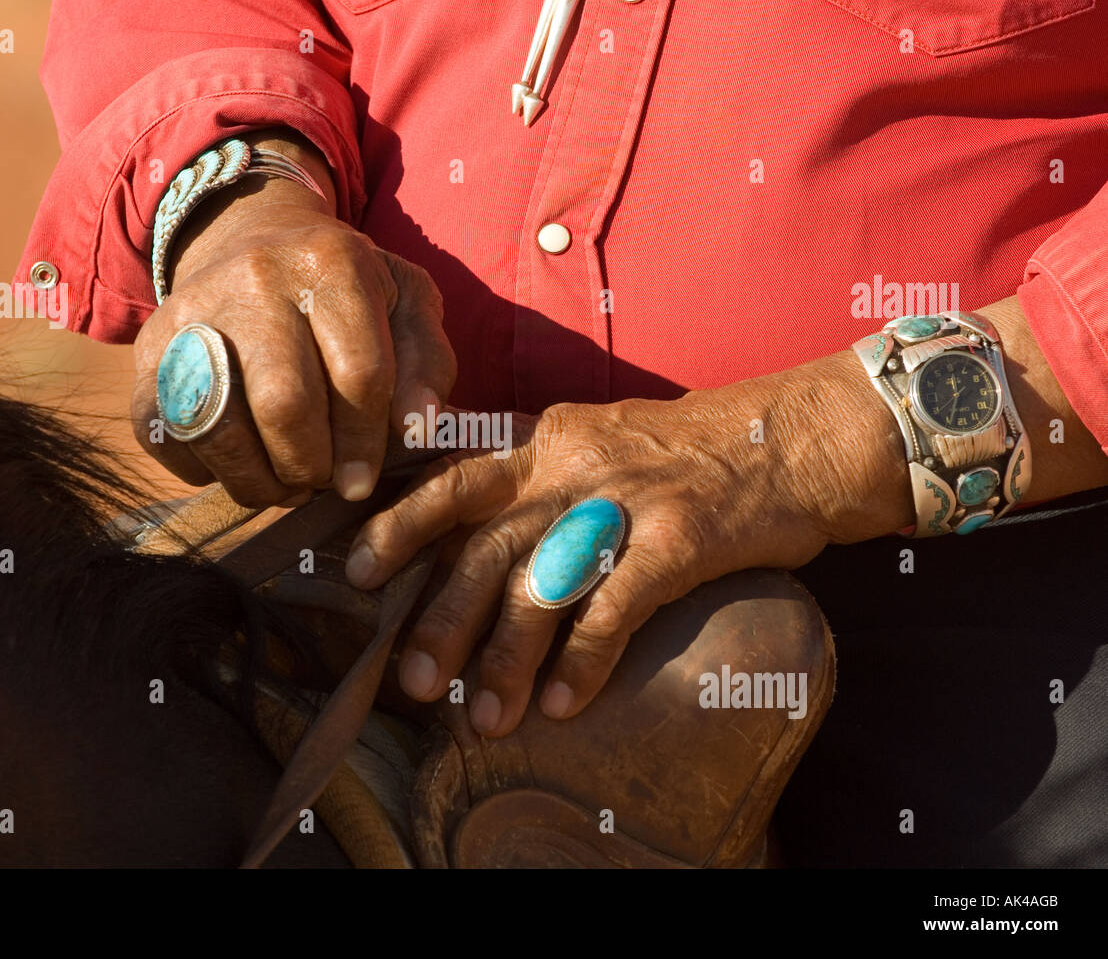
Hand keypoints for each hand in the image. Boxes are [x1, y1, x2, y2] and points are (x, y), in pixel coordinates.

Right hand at [132, 135, 455, 506]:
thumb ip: (427, 363)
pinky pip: (163, 435)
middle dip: (309, 465)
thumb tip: (420, 430)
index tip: (362, 482)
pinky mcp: (147, 351)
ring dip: (256, 480)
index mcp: (333, 263)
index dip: (364, 445)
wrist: (253, 241)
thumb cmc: (346, 291)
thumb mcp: (406, 304)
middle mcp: (257, 279)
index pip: (358, 374)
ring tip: (283, 484)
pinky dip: (202, 470)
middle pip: (284, 404)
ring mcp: (193, 313)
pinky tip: (239, 462)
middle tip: (321, 479)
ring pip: (217, 426)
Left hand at [344, 352, 913, 736]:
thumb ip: (542, 478)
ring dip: (507, 656)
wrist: (800, 436)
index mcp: (548, 440)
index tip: (355, 572)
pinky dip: (584, 660)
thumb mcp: (604, 439)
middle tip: (412, 681)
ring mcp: (628, 498)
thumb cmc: (697, 451)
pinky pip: (616, 606)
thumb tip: (483, 538)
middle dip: (443, 616)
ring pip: (543, 581)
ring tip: (483, 718)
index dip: (401, 523)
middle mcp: (575, 465)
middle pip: (486, 542)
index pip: (456, 477)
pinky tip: (562, 705)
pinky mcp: (681, 536)